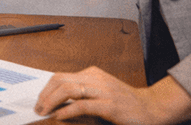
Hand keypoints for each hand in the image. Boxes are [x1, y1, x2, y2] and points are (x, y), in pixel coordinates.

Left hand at [35, 68, 190, 124]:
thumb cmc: (126, 104)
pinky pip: (82, 105)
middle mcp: (95, 78)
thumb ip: (82, 95)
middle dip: (44, 95)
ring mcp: (103, 90)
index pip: (60, 76)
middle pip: (60, 80)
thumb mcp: (101, 93)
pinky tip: (60, 117)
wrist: (153, 108)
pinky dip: (67, 111)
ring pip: (68, 89)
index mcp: (92, 73)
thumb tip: (57, 103)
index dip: (46, 89)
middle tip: (38, 108)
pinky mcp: (109, 105)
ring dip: (51, 102)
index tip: (39, 100)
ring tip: (44, 112)